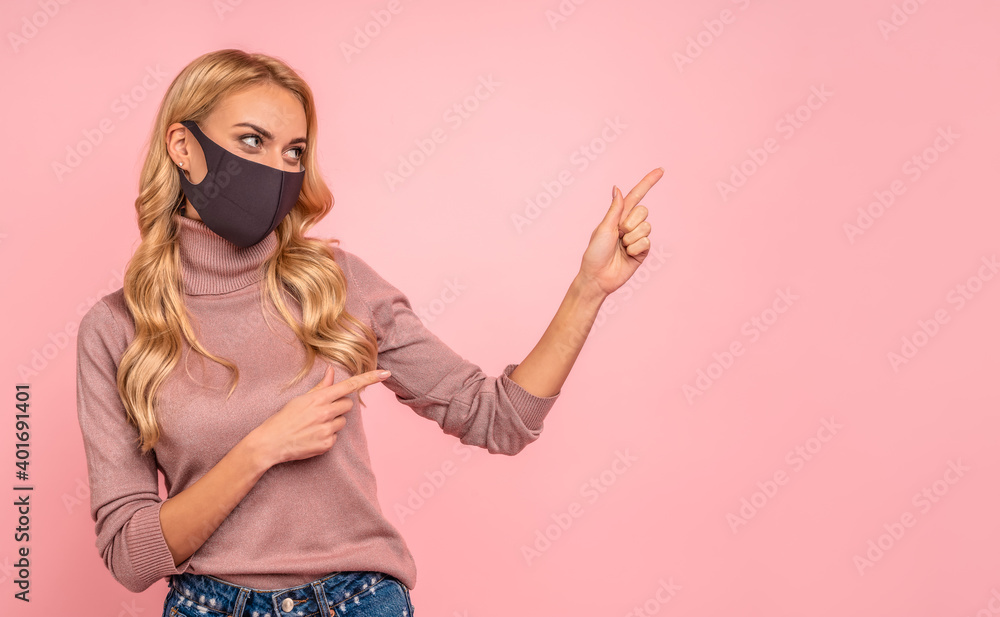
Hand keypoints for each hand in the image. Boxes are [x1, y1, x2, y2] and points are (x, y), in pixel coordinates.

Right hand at [249, 365, 390, 466]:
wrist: (271, 442)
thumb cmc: (284, 418)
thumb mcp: (301, 399)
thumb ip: (321, 387)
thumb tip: (332, 370)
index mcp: (319, 398)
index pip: (349, 386)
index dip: (369, 378)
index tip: (385, 373)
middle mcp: (325, 413)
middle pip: (348, 405)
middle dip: (339, 406)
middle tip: (321, 412)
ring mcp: (327, 429)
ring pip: (342, 422)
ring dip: (333, 422)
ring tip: (314, 426)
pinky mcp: (327, 444)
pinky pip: (335, 436)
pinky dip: (327, 436)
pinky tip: (312, 436)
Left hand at [578, 167, 662, 296]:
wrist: (598, 277)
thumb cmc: (595, 253)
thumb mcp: (604, 228)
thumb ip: (615, 209)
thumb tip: (617, 188)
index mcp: (618, 216)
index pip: (636, 196)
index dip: (648, 183)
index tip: (661, 170)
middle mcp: (629, 225)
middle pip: (643, 211)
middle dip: (630, 222)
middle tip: (619, 234)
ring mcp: (637, 238)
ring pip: (646, 227)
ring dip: (631, 238)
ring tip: (622, 247)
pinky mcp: (643, 251)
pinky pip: (646, 241)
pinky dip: (635, 248)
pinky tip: (627, 255)